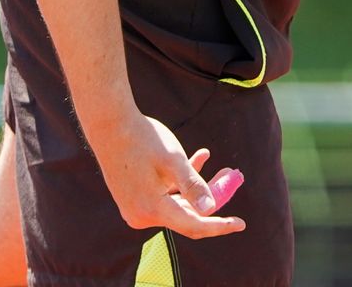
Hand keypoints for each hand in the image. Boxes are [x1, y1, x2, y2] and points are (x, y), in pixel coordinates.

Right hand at [95, 114, 245, 238]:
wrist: (110, 125)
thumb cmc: (143, 140)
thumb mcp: (173, 160)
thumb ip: (193, 186)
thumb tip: (211, 209)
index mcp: (152, 209)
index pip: (193, 225)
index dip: (219, 226)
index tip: (241, 223)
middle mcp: (142, 216)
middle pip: (187, 215)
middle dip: (212, 199)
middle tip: (232, 177)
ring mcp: (136, 208)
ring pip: (177, 204)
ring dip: (198, 187)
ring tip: (219, 164)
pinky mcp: (134, 198)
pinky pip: (165, 196)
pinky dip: (181, 182)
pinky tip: (200, 156)